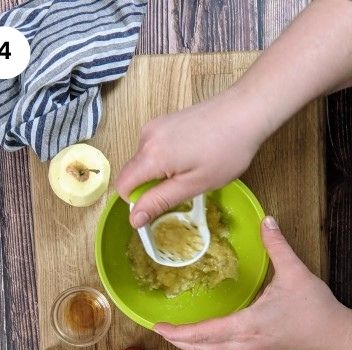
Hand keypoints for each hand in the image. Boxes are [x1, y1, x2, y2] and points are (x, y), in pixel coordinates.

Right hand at [116, 88, 267, 227]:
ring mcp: (155, 126)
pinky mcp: (164, 121)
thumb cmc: (227, 150)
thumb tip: (134, 219)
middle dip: (151, 187)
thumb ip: (159, 201)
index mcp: (150, 155)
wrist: (247, 110)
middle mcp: (146, 137)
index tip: (160, 205)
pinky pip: (154, 149)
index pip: (123, 186)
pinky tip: (192, 156)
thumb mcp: (193, 185)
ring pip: (144, 162)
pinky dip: (166, 159)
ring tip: (192, 169)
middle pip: (132, 173)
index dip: (137, 202)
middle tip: (184, 187)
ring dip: (161, 173)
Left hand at [155, 217, 351, 349]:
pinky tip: (203, 334)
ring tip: (175, 332)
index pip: (204, 333)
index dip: (179, 332)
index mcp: (247, 325)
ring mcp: (249, 349)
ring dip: (190, 343)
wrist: (335, 335)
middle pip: (201, 348)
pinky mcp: (255, 349)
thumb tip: (267, 221)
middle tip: (159, 329)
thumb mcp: (295, 273)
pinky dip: (206, 343)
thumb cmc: (315, 309)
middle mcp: (244, 342)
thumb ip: (277, 245)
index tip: (159, 327)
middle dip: (177, 340)